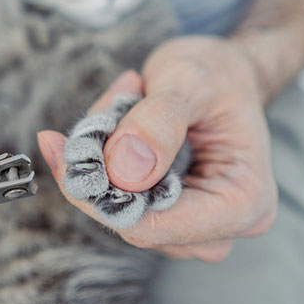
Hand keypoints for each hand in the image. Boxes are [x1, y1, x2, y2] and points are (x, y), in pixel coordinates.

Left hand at [38, 36, 277, 260]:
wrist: (221, 74)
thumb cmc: (215, 75)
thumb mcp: (189, 80)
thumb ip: (159, 122)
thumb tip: (122, 171)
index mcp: (245, 203)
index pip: (157, 225)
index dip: (101, 193)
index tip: (58, 142)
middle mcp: (222, 229)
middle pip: (132, 222)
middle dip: (100, 167)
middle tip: (106, 106)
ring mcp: (191, 229)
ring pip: (115, 210)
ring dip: (101, 159)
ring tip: (124, 102)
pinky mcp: (164, 217)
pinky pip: (113, 199)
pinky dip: (103, 160)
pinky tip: (119, 120)